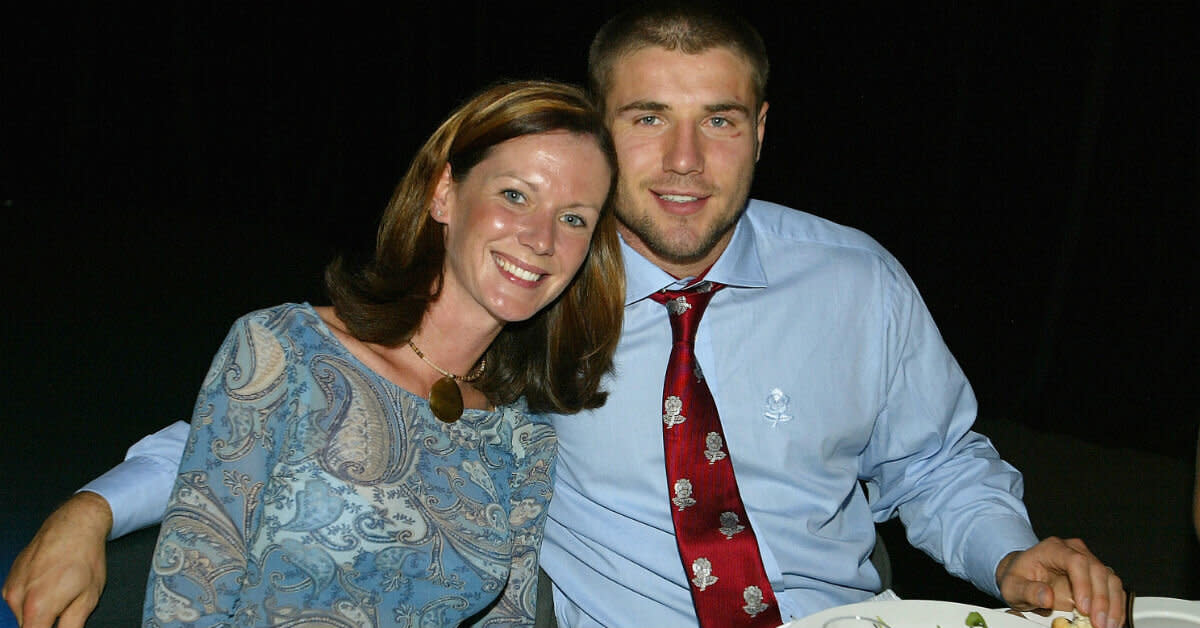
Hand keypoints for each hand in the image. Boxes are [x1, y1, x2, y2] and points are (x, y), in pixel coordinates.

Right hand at [2, 491, 112, 627]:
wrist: (75, 524)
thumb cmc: (84, 557)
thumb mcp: (88, 598)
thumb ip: (71, 626)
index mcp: (38, 607)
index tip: (58, 625)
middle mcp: (17, 598)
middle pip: (29, 627)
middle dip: (46, 623)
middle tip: (66, 606)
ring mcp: (11, 587)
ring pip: (23, 615)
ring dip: (39, 611)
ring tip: (61, 590)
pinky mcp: (10, 579)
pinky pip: (19, 600)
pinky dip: (33, 599)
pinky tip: (51, 583)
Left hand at [996, 537, 1124, 627]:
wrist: (1023, 576)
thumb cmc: (1019, 578)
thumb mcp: (1013, 586)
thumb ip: (1027, 591)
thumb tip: (1047, 597)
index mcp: (1053, 549)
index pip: (1075, 561)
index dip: (1083, 584)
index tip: (1083, 607)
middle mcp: (1074, 551)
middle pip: (1097, 570)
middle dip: (1101, 600)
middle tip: (1098, 623)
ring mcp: (1088, 562)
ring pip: (1110, 580)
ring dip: (1113, 606)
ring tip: (1107, 625)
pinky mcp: (1096, 577)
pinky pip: (1113, 589)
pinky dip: (1116, 607)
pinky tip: (1113, 621)